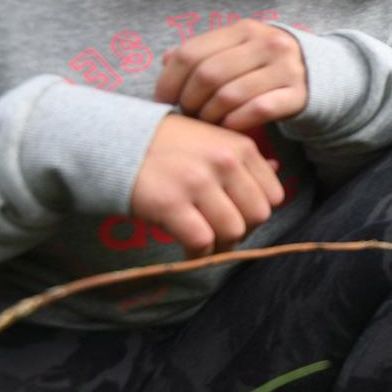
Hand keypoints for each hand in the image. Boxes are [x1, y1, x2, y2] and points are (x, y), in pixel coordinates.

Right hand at [130, 115, 284, 256]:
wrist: (114, 140)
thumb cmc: (166, 143)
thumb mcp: (211, 138)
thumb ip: (243, 156)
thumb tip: (277, 168)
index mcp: (241, 147)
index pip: (274, 195)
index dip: (257, 212)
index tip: (238, 216)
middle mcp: (225, 163)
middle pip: (257, 216)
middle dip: (242, 231)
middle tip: (220, 233)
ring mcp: (198, 183)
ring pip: (232, 231)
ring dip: (219, 245)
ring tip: (203, 242)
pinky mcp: (171, 203)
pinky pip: (201, 242)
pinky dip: (197, 254)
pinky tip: (187, 251)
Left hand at [153, 20, 307, 132]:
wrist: (322, 75)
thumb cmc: (267, 66)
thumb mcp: (238, 50)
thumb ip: (204, 53)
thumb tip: (166, 60)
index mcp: (245, 29)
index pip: (191, 52)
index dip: (169, 80)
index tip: (163, 100)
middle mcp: (267, 43)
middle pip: (209, 75)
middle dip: (190, 101)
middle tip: (187, 115)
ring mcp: (286, 68)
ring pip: (230, 95)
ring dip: (210, 116)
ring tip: (206, 123)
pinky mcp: (299, 94)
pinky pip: (257, 110)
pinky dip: (235, 122)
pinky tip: (228, 127)